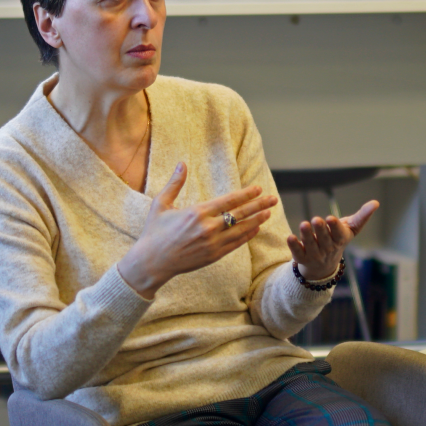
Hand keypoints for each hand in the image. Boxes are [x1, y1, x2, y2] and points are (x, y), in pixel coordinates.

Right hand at [117, 162, 278, 299]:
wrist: (152, 262)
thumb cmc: (154, 232)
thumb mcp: (160, 204)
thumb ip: (174, 183)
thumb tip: (182, 163)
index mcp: (197, 213)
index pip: (228, 201)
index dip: (246, 194)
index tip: (258, 189)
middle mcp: (208, 228)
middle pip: (240, 214)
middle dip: (258, 205)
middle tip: (273, 198)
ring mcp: (212, 243)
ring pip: (241, 230)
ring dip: (257, 220)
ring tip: (269, 212)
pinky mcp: (213, 256)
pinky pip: (235, 244)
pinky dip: (247, 235)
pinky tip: (256, 228)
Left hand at [287, 200, 378, 280]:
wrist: (323, 266)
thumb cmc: (337, 239)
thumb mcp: (350, 229)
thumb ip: (362, 216)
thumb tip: (376, 203)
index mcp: (340, 240)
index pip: (339, 234)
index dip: (335, 226)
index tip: (330, 218)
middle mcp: (328, 249)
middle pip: (324, 239)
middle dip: (320, 230)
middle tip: (316, 219)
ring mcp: (315, 255)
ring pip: (311, 245)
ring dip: (307, 236)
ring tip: (304, 224)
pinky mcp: (302, 258)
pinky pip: (298, 253)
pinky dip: (294, 246)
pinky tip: (290, 237)